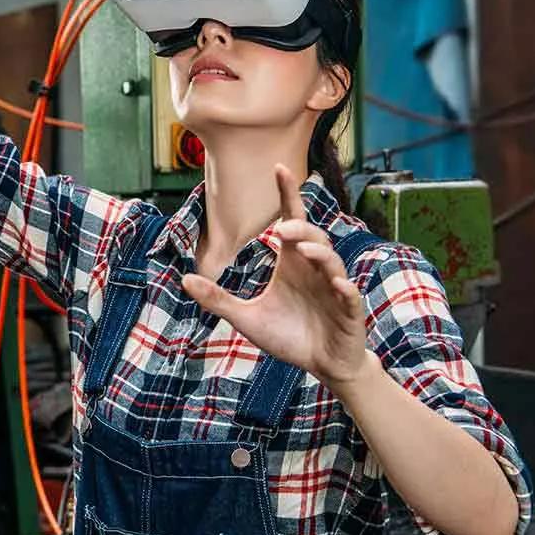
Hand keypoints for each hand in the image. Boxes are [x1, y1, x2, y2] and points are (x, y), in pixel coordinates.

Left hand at [181, 164, 375, 394]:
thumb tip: (184, 279)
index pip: (292, 221)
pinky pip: (350, 295)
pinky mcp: (349, 311)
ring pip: (332, 261)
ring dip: (320, 254)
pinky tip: (338, 285)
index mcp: (293, 264)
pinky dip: (345, 288)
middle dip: (300, 229)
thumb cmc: (289, 336)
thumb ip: (218, 299)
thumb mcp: (247, 319)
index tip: (279, 168)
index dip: (287, 195)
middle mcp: (314, 270)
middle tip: (283, 229)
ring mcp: (334, 288)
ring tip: (304, 251)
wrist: (323, 366)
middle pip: (313, 237)